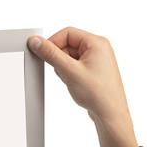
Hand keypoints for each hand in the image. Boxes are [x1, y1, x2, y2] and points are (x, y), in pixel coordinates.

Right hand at [27, 27, 138, 146]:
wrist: (110, 114)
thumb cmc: (99, 93)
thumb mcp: (69, 71)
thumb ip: (51, 54)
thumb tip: (37, 42)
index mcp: (97, 43)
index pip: (67, 33)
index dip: (52, 42)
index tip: (43, 53)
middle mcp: (98, 48)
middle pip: (67, 43)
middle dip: (59, 57)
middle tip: (61, 71)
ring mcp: (96, 59)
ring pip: (69, 55)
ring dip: (63, 66)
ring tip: (71, 79)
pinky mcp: (93, 69)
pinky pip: (74, 64)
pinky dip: (69, 72)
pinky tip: (73, 83)